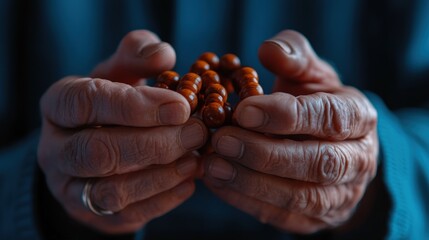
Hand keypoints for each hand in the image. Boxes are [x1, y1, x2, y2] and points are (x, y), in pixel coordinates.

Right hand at [37, 30, 207, 232]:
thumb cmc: (111, 104)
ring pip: (110, 190)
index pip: (85, 102)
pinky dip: (162, 200)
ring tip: (196, 159)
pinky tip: (189, 182)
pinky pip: (126, 215)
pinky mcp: (91, 214)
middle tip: (196, 133)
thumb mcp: (119, 73)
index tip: (181, 106)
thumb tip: (163, 54)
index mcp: (58, 105)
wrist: (95, 146)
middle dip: (154, 144)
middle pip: (97, 151)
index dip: (134, 105)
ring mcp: (69, 187)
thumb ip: (137, 56)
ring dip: (160, 176)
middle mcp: (54, 149)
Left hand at [202, 30, 377, 232]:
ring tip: (213, 164)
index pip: (330, 118)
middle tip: (223, 140)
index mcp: (359, 117)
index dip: (288, 115)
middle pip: (318, 163)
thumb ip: (294, 57)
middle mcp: (358, 161)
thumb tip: (268, 50)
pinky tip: (218, 181)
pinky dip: (246, 200)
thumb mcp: (310, 74)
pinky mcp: (315, 219)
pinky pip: (282, 216)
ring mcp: (339, 196)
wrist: (333, 148)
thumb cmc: (315, 104)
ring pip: (300, 196)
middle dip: (266, 153)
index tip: (245, 111)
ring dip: (252, 182)